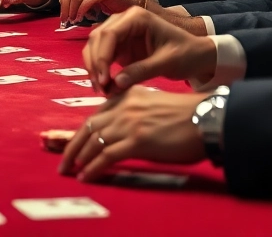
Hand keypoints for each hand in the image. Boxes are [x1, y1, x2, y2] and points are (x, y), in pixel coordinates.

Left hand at [58, 89, 206, 180]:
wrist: (208, 118)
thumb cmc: (190, 116)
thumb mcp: (156, 106)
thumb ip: (137, 114)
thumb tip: (126, 133)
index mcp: (129, 95)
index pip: (97, 114)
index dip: (83, 131)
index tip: (75, 143)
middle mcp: (125, 107)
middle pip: (89, 127)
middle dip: (72, 145)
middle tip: (64, 161)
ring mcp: (129, 123)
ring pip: (94, 141)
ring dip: (78, 158)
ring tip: (69, 170)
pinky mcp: (137, 141)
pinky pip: (106, 156)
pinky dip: (93, 167)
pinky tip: (86, 176)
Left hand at [59, 0, 144, 23]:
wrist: (136, 1)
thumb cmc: (114, 0)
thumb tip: (65, 7)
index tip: (63, 12)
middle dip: (65, 5)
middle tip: (64, 19)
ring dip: (72, 10)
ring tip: (73, 20)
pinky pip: (88, 0)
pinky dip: (81, 11)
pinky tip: (82, 18)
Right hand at [81, 7, 216, 93]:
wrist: (196, 56)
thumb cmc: (186, 54)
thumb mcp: (167, 62)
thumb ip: (141, 71)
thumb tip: (115, 83)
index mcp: (136, 17)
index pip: (109, 34)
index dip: (101, 57)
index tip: (103, 80)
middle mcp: (124, 20)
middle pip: (97, 38)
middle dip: (95, 64)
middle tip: (100, 89)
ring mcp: (120, 33)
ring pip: (95, 47)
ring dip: (94, 68)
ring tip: (101, 90)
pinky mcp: (120, 46)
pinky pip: (102, 57)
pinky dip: (100, 71)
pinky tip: (105, 87)